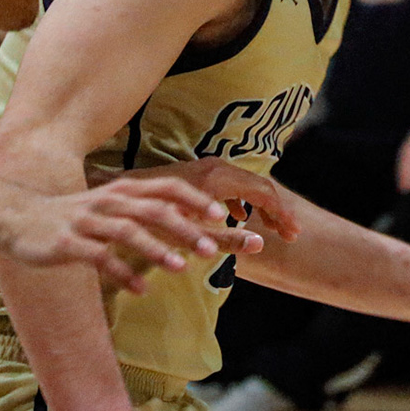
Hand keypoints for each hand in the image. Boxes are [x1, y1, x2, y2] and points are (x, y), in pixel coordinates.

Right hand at [1, 177, 241, 292]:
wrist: (17, 219)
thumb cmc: (71, 217)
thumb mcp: (108, 206)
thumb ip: (143, 210)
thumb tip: (186, 217)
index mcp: (121, 191)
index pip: (165, 188)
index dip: (194, 199)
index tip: (220, 215)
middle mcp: (107, 202)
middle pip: (153, 210)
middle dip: (185, 229)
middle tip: (212, 249)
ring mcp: (86, 222)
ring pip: (127, 231)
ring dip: (157, 249)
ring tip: (181, 268)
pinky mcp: (67, 244)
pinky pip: (98, 257)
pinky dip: (122, 273)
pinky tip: (142, 290)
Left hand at [120, 157, 298, 241]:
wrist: (116, 199)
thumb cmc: (148, 220)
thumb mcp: (189, 234)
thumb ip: (227, 239)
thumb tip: (261, 244)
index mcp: (219, 178)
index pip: (265, 192)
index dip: (282, 215)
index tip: (293, 235)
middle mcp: (215, 166)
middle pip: (259, 185)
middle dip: (277, 210)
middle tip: (291, 234)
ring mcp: (205, 167)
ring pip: (245, 183)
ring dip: (261, 205)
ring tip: (270, 227)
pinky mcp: (196, 173)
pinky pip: (231, 183)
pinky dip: (243, 200)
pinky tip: (240, 217)